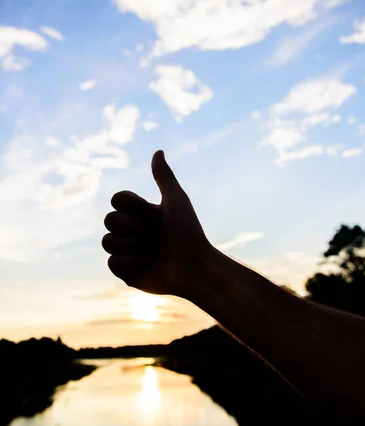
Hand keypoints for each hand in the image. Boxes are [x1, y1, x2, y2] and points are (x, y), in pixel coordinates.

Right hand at [102, 150, 210, 295]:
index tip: (154, 214)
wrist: (195, 267)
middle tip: (154, 236)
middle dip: (132, 227)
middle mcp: (132, 232)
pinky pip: (112, 263)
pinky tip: (148, 266)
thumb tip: (158, 151)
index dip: (132, 206)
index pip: (117, 200)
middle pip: (109, 220)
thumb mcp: (176, 201)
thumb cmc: (190, 233)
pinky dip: (131, 263)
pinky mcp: (126, 273)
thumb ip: (164, 177)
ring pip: (107, 242)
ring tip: (152, 253)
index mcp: (142, 214)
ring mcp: (128, 252)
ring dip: (132, 246)